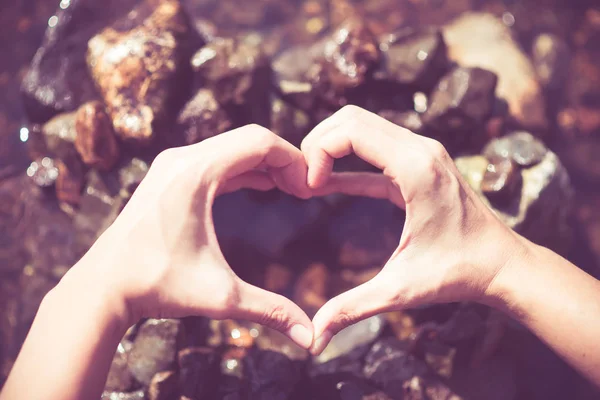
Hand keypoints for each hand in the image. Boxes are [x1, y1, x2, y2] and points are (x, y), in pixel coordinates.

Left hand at [69, 125, 314, 348]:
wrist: (103, 287)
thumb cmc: (156, 286)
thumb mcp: (221, 296)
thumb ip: (271, 311)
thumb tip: (311, 339)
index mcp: (196, 173)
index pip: (259, 142)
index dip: (293, 159)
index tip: (311, 186)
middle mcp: (182, 159)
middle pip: (247, 139)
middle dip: (282, 160)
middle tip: (305, 189)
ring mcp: (171, 165)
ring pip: (231, 148)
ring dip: (263, 164)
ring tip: (290, 188)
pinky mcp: (168, 176)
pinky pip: (215, 160)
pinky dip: (243, 169)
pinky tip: (262, 186)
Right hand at [303, 105, 526, 353]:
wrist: (503, 266)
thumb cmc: (459, 274)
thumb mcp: (400, 291)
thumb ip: (353, 308)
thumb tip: (313, 340)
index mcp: (415, 168)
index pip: (351, 129)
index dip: (318, 152)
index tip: (309, 189)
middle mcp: (421, 149)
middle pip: (352, 119)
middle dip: (318, 143)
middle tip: (303, 181)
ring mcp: (422, 152)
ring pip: (362, 126)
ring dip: (331, 147)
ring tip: (311, 182)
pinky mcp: (420, 164)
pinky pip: (374, 149)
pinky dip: (346, 161)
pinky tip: (326, 185)